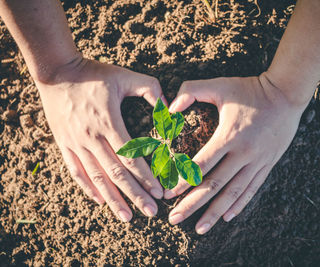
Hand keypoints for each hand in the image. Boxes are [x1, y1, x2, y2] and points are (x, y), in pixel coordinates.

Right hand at [36, 58, 166, 221]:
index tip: (160, 192)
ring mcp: (75, 143)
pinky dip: (88, 188)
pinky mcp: (64, 144)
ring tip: (127, 217)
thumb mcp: (124, 76)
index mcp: (109, 122)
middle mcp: (92, 137)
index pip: (131, 158)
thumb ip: (150, 88)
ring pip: (96, 178)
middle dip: (135, 195)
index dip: (146, 177)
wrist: (57, 72)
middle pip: (116, 174)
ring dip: (113, 199)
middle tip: (151, 212)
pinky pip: (76, 171)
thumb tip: (168, 107)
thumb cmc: (94, 74)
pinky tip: (100, 201)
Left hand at [164, 73, 305, 233]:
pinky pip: (251, 189)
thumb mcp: (220, 85)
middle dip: (193, 204)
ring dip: (215, 212)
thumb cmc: (250, 89)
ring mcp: (258, 161)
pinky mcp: (267, 164)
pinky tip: (226, 217)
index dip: (184, 180)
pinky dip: (238, 205)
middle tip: (174, 219)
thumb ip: (191, 91)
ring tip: (199, 228)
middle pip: (215, 185)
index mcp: (230, 135)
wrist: (287, 94)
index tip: (169, 195)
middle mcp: (244, 153)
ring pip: (233, 193)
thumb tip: (170, 108)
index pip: (203, 164)